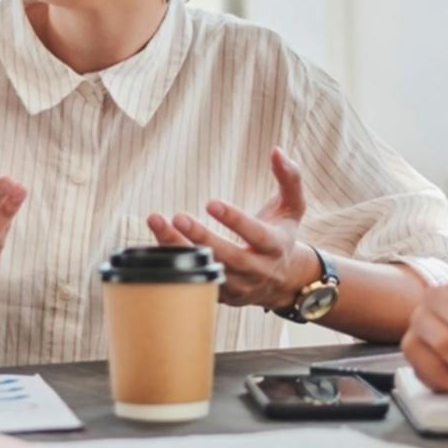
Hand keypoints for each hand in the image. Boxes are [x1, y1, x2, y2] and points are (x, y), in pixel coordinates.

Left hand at [149, 148, 313, 309]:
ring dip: (180, 249)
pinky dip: (175, 266)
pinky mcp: (221, 296)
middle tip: (177, 216)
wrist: (283, 281)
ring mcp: (239, 286)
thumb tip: (276, 151)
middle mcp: (258, 270)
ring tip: (158, 223)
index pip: (256, 234)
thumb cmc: (281, 235)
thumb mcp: (292, 207)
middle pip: (229, 257)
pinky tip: (154, 245)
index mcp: (275, 246)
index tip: (211, 203)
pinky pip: (195, 284)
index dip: (234, 220)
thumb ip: (289, 178)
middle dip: (202, 237)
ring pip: (208, 271)